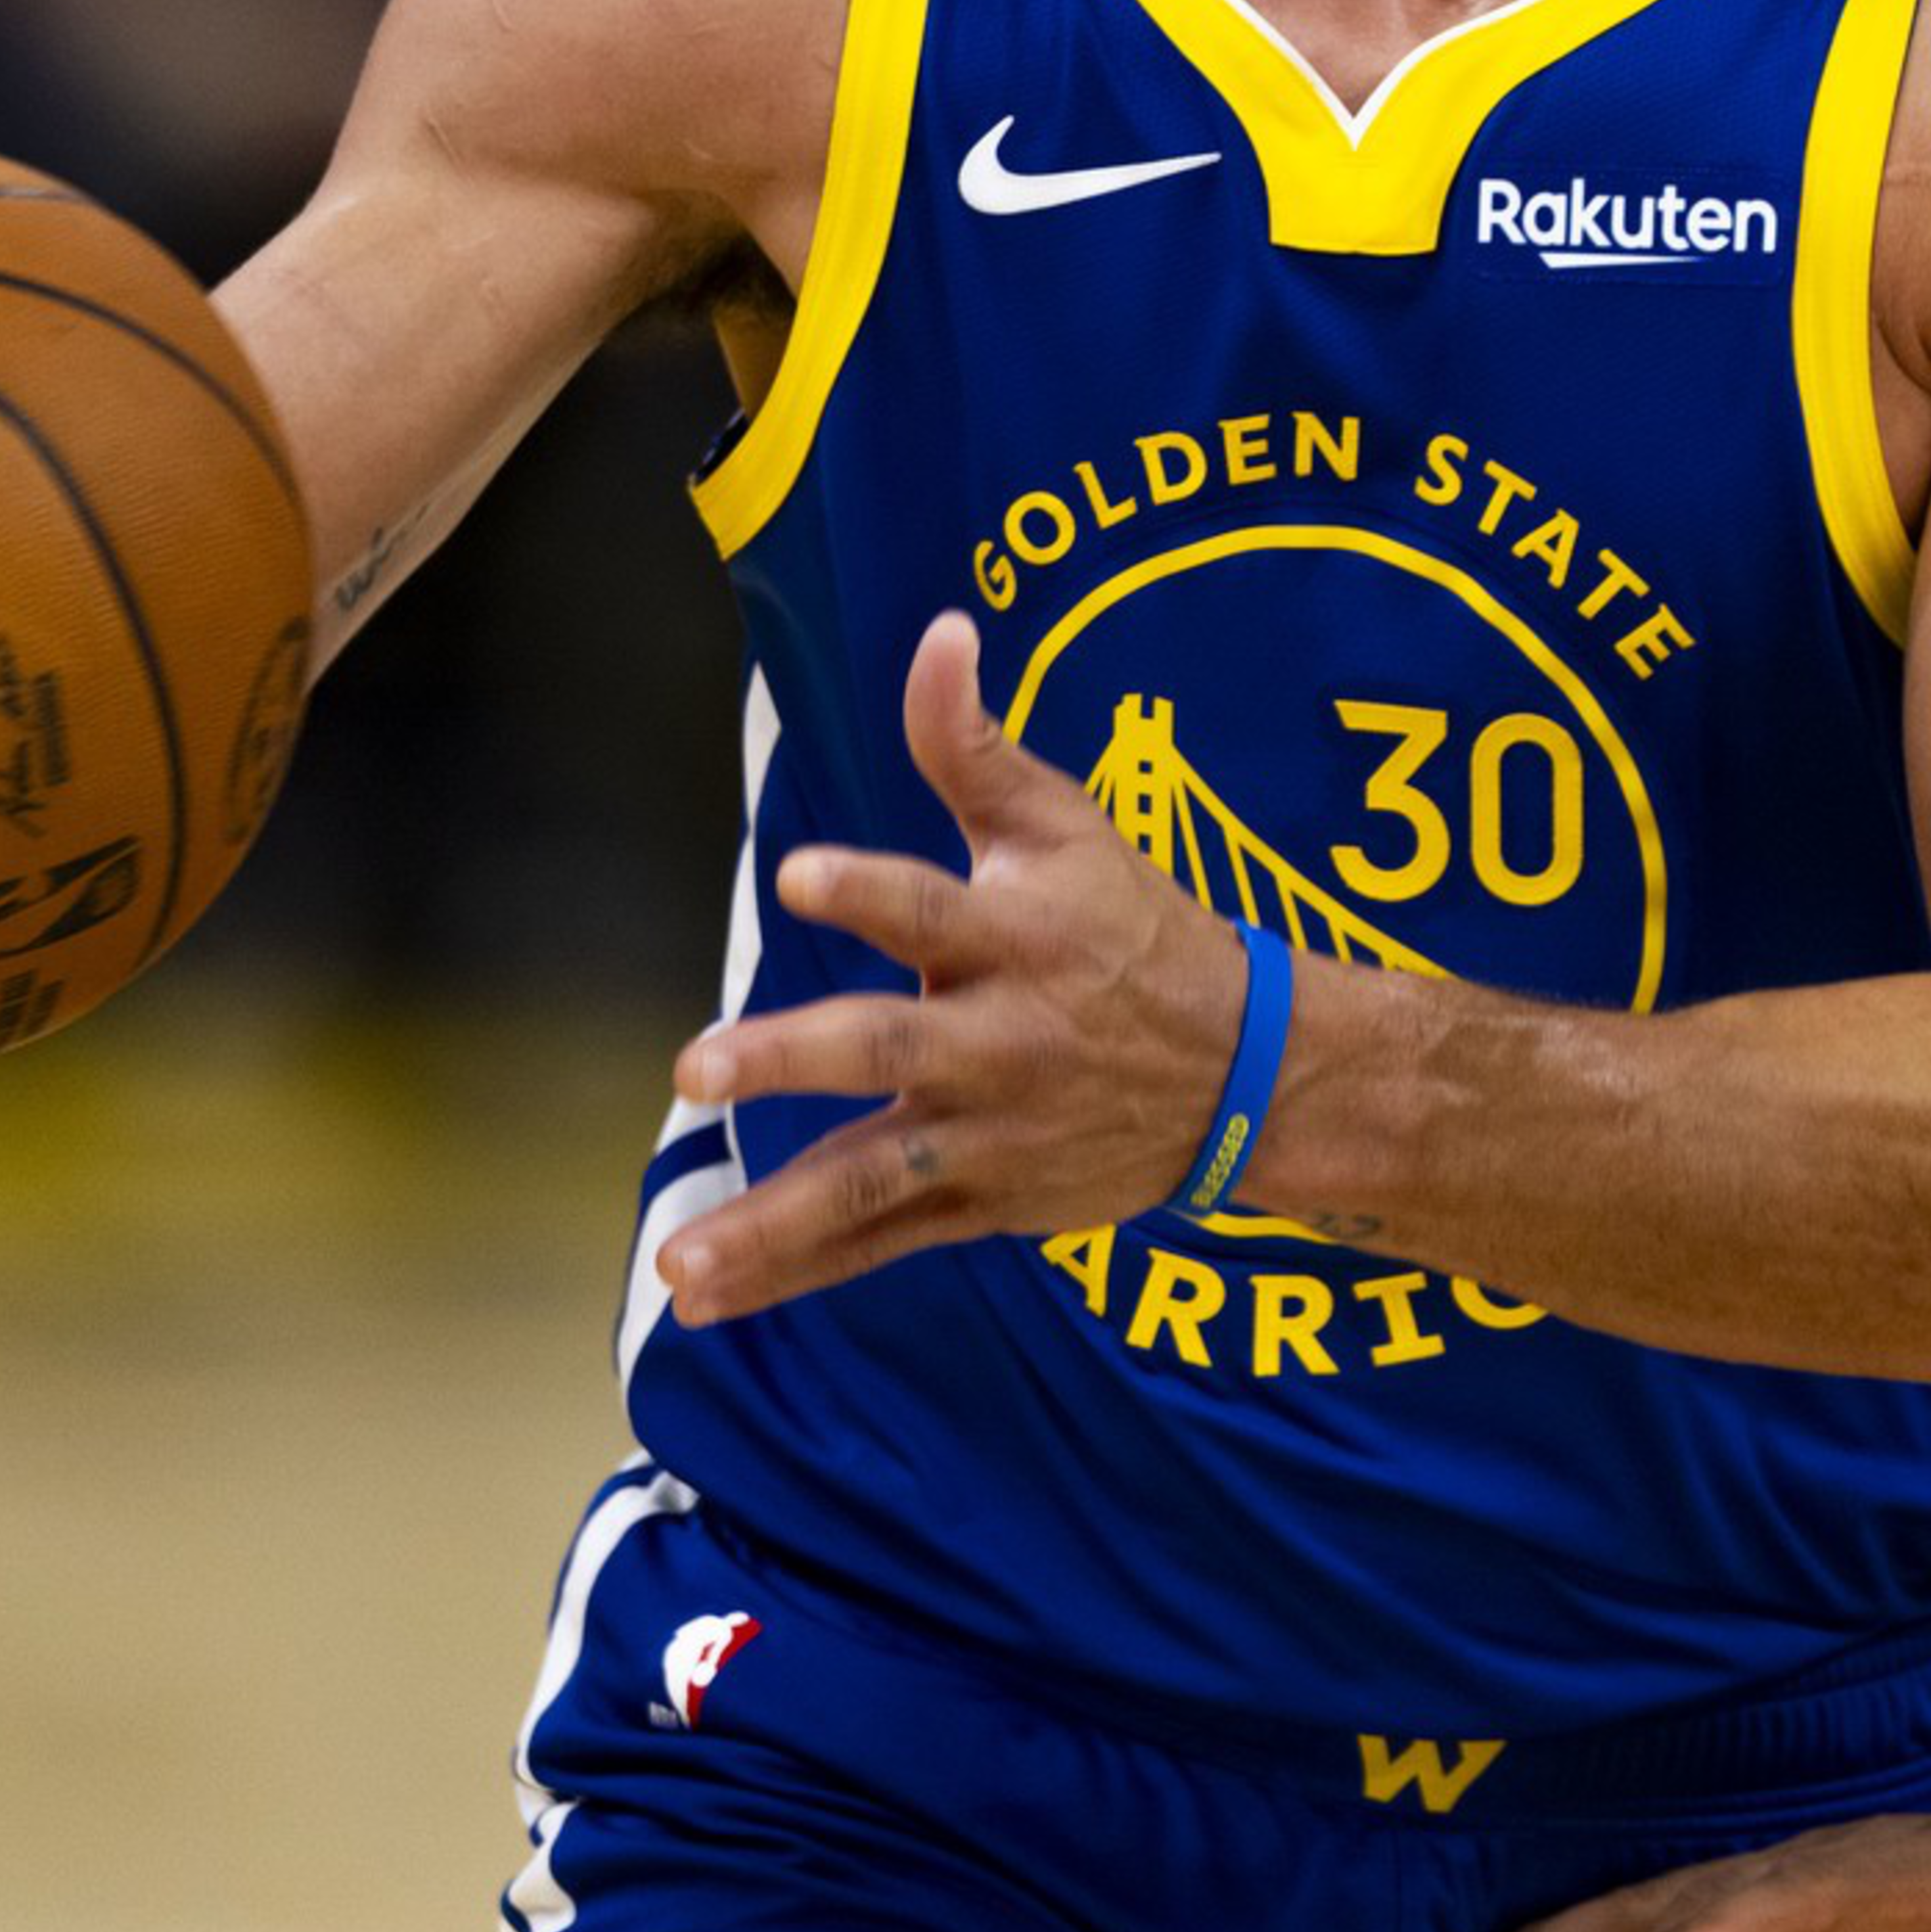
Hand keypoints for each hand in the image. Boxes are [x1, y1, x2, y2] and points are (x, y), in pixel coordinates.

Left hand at [657, 608, 1241, 1323]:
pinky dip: (794, 1273)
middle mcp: (998, 1041)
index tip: (797, 873)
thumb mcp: (1063, 826)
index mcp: (1016, 938)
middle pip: (886, 1049)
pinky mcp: (985, 1201)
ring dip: (773, 1225)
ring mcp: (988, 1133)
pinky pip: (879, 1244)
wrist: (1249, 1076)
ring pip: (871, 1180)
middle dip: (792, 1058)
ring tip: (681, 1265)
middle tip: (696, 1067)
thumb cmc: (1132, 929)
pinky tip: (704, 1299)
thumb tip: (939, 632)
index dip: (867, 888)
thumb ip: (974, 744)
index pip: (932, 909)